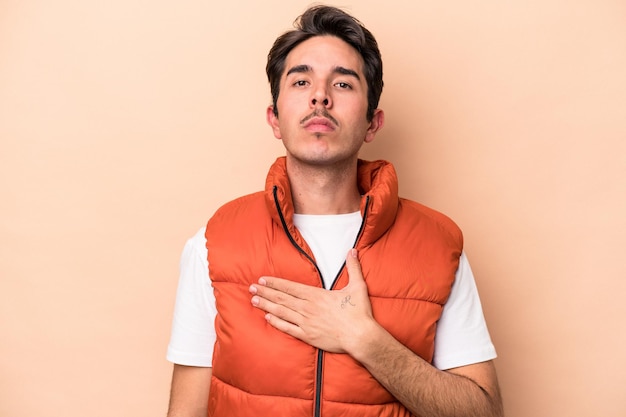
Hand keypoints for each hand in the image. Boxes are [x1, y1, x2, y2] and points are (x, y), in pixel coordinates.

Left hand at [249, 249, 374, 353]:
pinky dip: (276, 323)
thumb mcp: (357, 286)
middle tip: (251, 287)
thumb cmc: (359, 313)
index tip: (263, 279)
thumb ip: (353, 268)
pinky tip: (267, 318)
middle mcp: (307, 308)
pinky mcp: (308, 336)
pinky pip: (288, 328)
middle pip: (281, 298)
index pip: (290, 287)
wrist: (361, 337)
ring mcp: (306, 323)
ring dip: (266, 305)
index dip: (275, 283)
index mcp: (316, 295)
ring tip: (254, 300)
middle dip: (265, 291)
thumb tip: (352, 250)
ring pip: (281, 312)